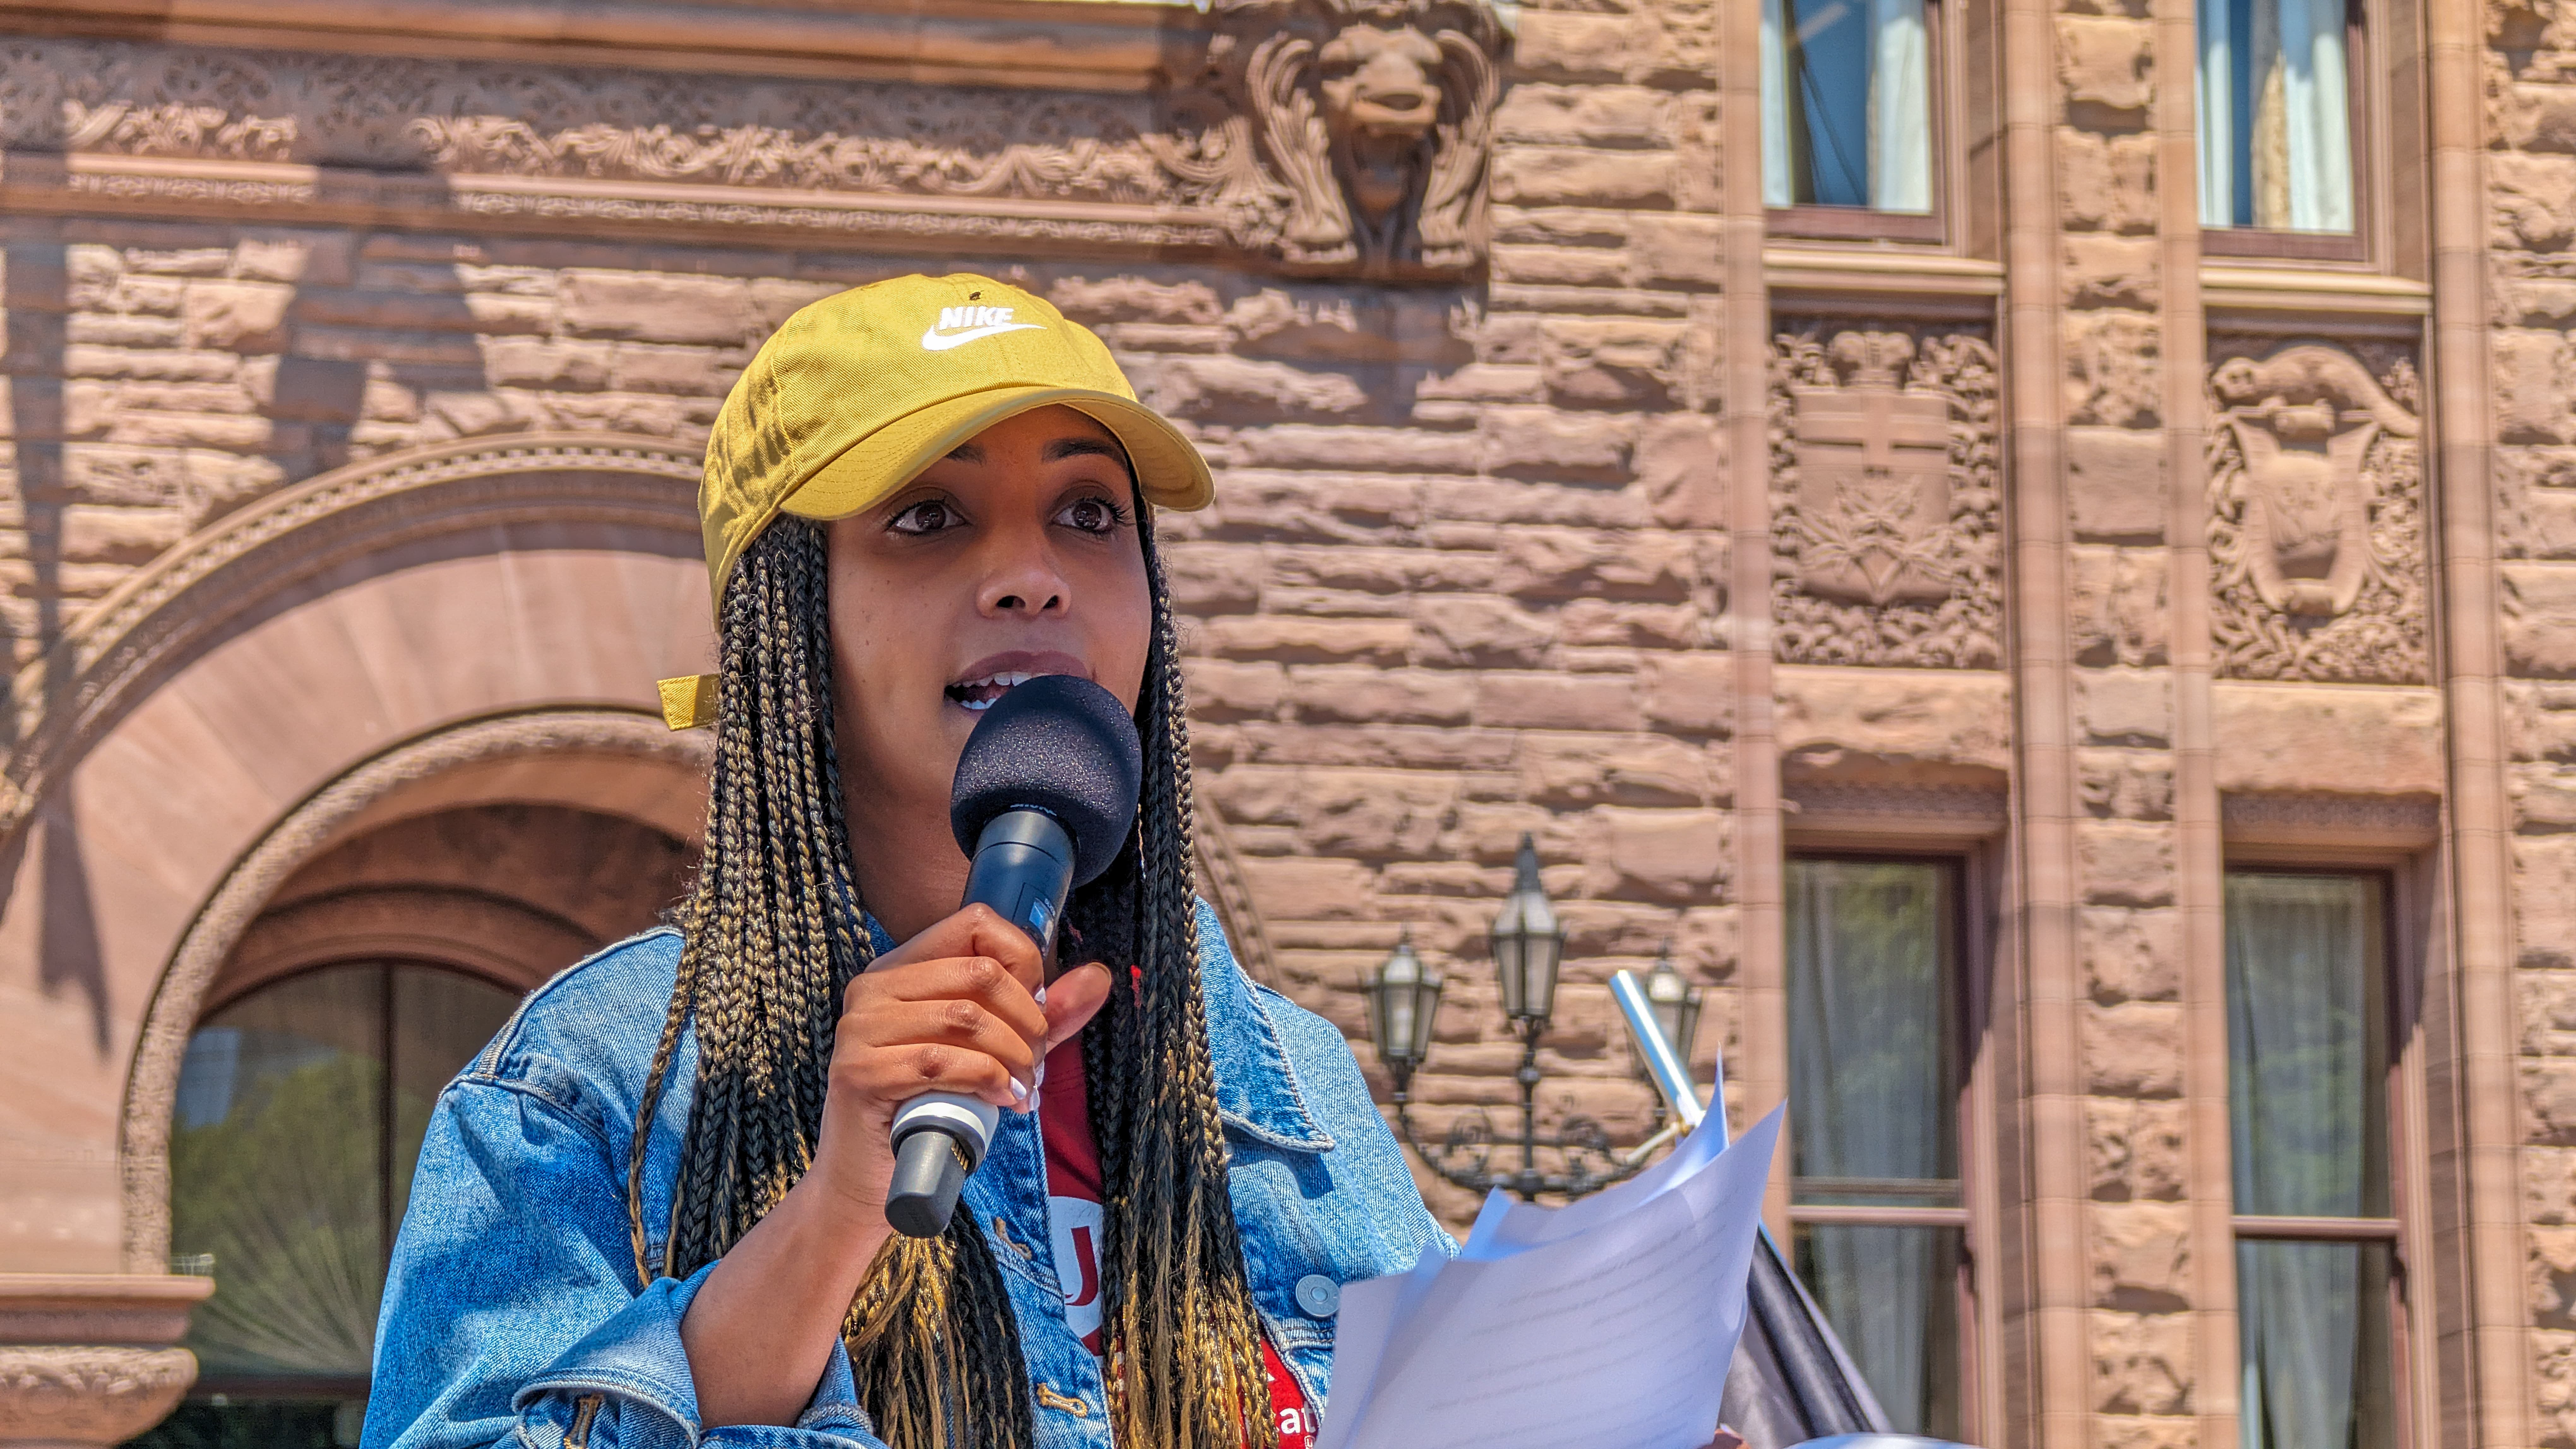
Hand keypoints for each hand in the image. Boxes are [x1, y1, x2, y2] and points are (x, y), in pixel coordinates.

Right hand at [804, 903, 1114, 1223]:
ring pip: (966, 1019)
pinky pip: (941, 1063)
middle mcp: (873, 987)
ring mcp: (859, 1028)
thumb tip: (1098, 977)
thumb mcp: (994, 1053)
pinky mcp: (859, 1072)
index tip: (1035, 1012)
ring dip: (1014, 1059)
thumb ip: (1043, 1015)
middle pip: (981, 973)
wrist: (871, 1179)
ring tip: (1023, 1090)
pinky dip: (986, 1081)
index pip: (976, 923)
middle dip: (1028, 1023)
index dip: (1022, 963)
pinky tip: (1000, 1101)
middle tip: (1036, 1067)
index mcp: (901, 968)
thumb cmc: (933, 1109)